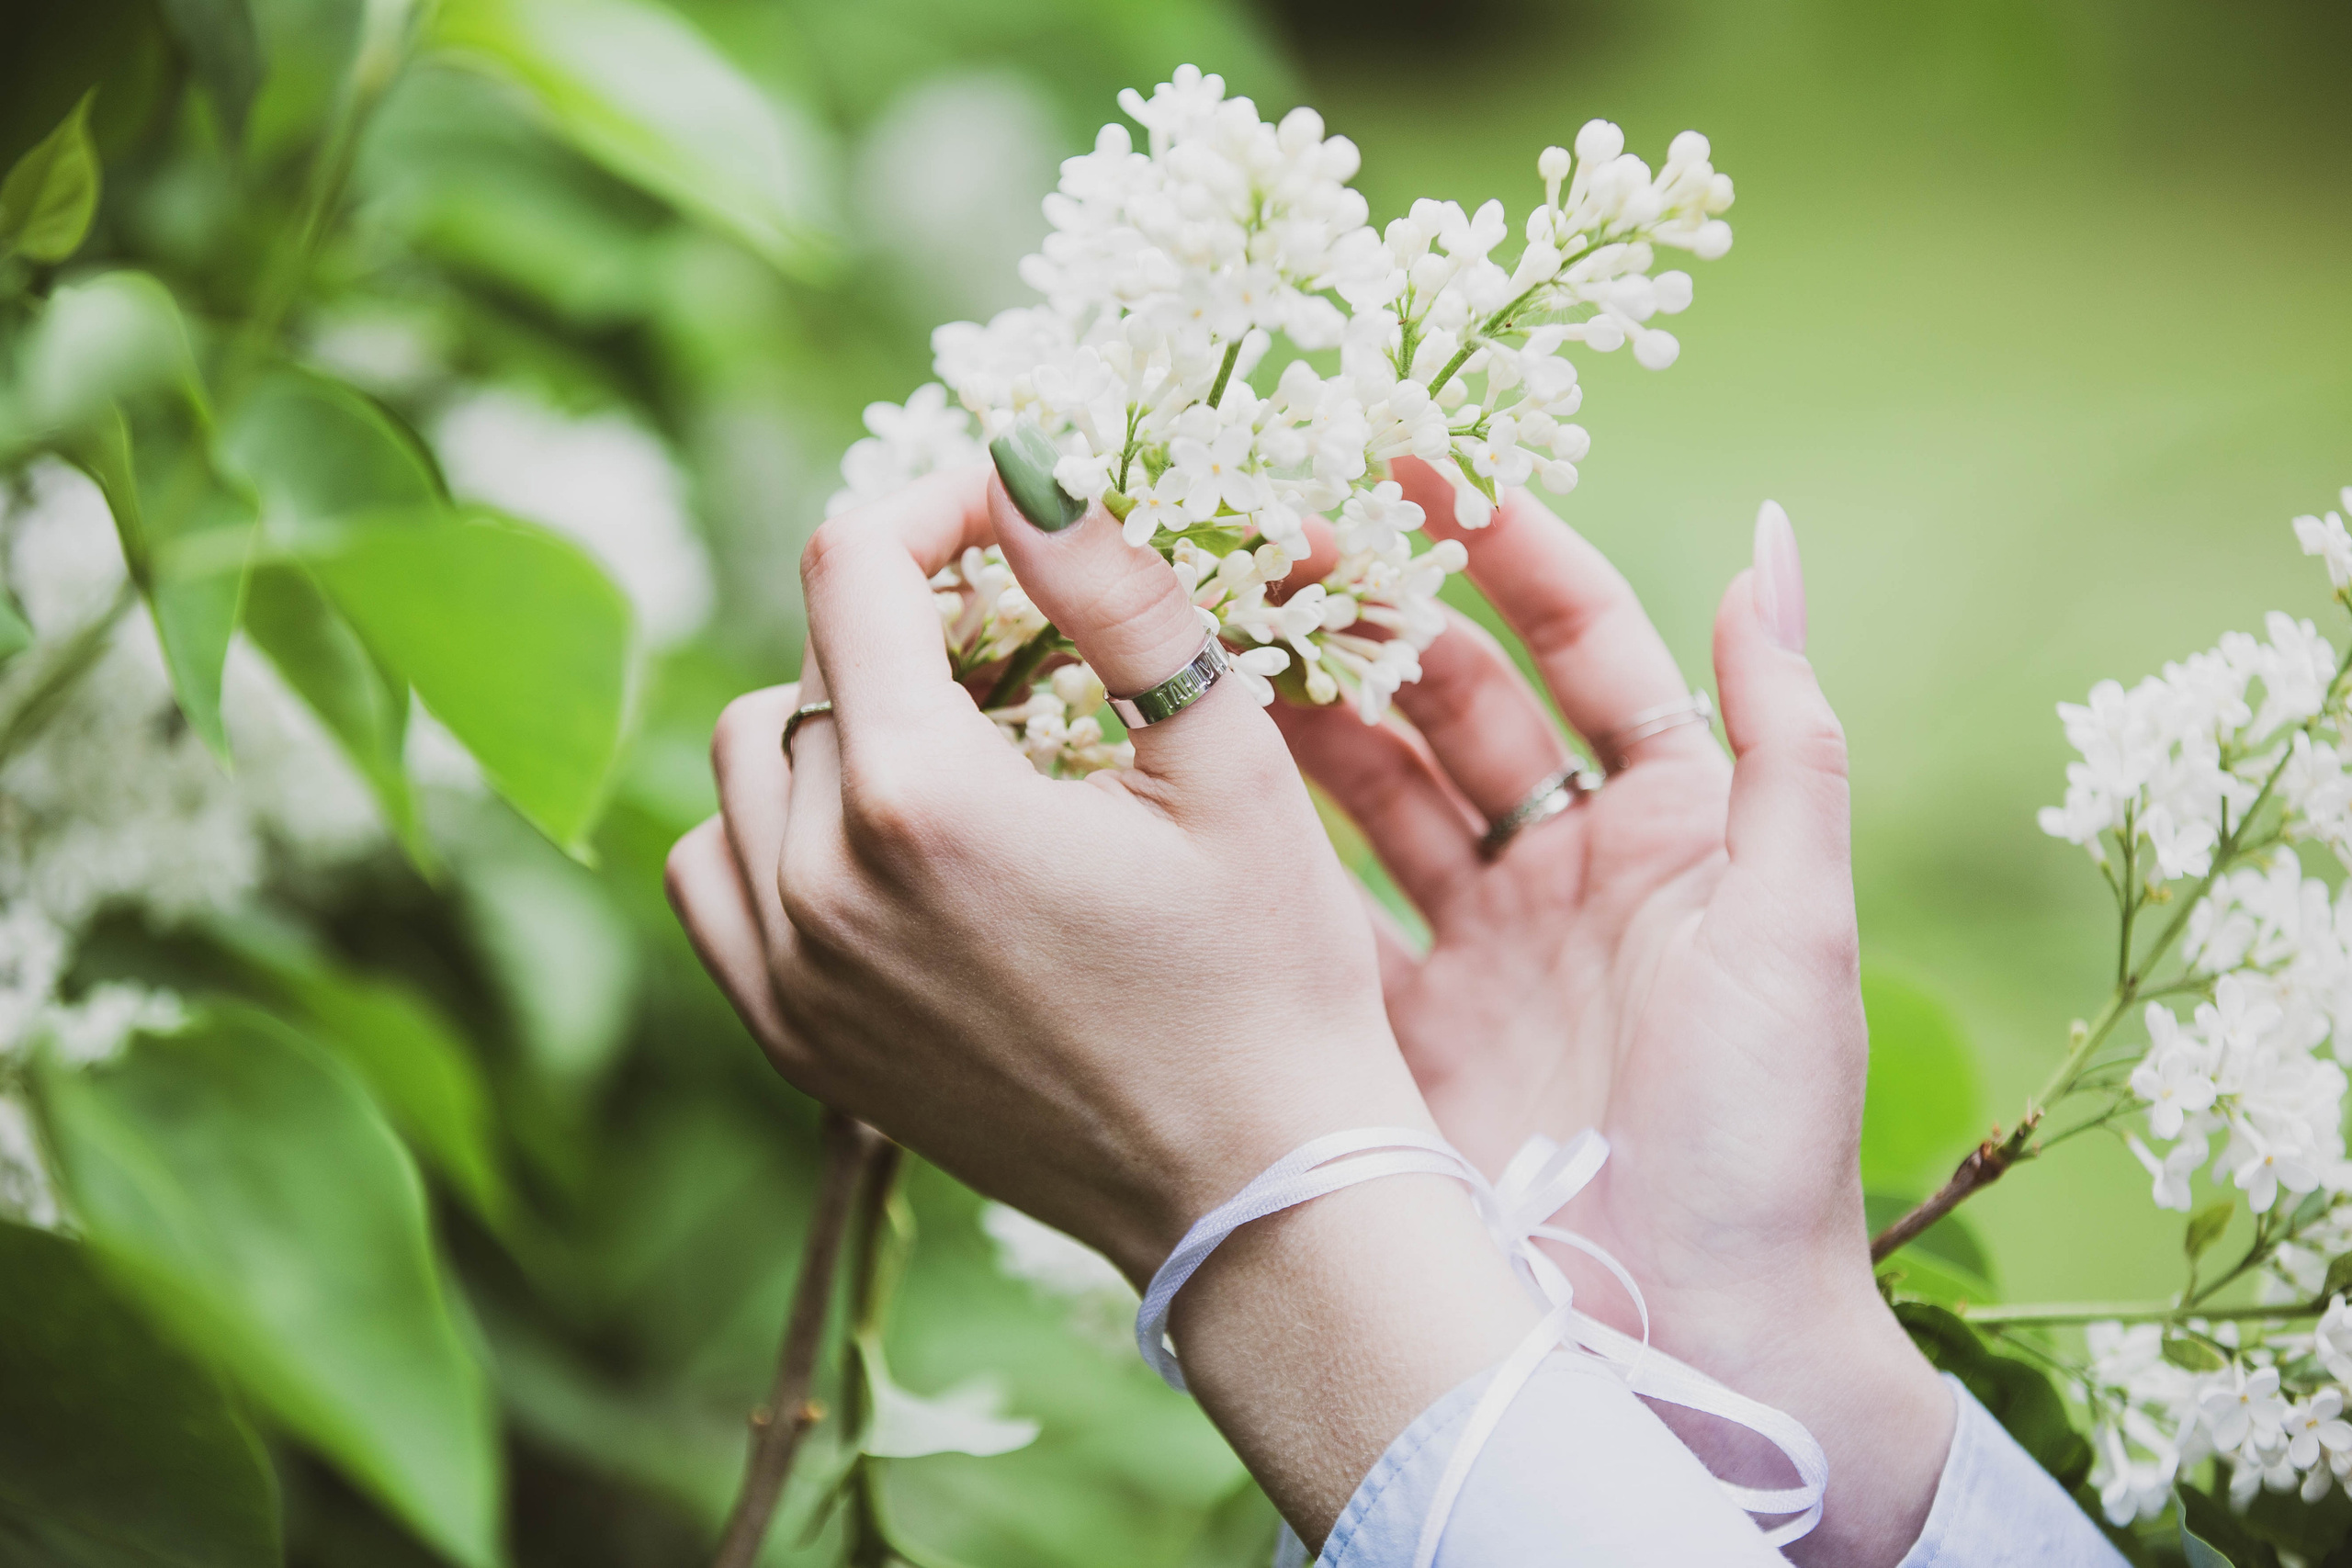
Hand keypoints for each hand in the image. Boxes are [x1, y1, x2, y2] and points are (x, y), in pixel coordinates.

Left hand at [664, 464, 1537, 1540]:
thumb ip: (1120, 598)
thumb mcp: (1231, 762)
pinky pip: (717, 881)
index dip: (932, 507)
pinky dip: (774, 835)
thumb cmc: (1269, 977)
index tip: (1007, 520)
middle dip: (904, 621)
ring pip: (742, 767)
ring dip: (832, 724)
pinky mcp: (793, 1044)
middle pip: (805, 663)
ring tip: (952, 749)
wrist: (1254, 1194)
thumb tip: (1028, 474)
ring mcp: (791, 975)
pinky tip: (884, 849)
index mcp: (923, 800)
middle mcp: (820, 884)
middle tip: (1014, 648)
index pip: (857, 569)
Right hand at [1272, 457, 1951, 1564]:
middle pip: (1448, 705)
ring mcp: (1467, 951)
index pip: (1578, 645)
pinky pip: (1312, 909)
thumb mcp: (1792, 921)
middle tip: (1263, 542)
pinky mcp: (1389, 1030)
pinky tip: (1186, 774)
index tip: (1414, 464)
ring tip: (1206, 629)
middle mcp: (1560, 873)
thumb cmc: (1765, 1134)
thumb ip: (1786, 734)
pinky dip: (1255, 846)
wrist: (1685, 1342)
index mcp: (1668, 827)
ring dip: (1297, 710)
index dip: (1503, 548)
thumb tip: (1770, 538)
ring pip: (1363, 793)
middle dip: (1368, 616)